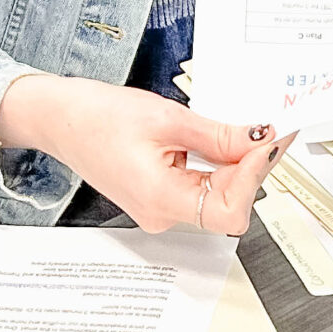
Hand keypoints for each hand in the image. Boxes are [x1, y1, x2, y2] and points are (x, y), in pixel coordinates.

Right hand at [0, 73, 290, 234]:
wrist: (59, 117)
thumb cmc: (96, 117)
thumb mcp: (167, 118)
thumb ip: (218, 135)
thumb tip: (259, 139)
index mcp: (160, 200)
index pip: (230, 210)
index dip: (255, 175)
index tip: (271, 141)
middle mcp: (161, 214)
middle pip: (228, 203)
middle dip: (253, 166)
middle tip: (273, 129)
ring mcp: (160, 208)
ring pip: (218, 196)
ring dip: (238, 165)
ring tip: (252, 131)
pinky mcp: (160, 196)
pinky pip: (201, 187)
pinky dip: (218, 164)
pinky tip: (226, 140)